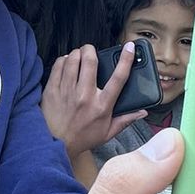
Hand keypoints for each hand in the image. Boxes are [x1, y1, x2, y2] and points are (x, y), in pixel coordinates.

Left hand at [41, 44, 147, 159]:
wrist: (54, 145)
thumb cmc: (81, 138)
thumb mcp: (107, 132)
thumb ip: (126, 120)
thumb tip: (142, 111)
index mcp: (102, 106)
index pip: (118, 78)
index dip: (126, 59)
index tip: (129, 47)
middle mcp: (85, 96)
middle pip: (91, 61)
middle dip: (92, 50)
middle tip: (91, 50)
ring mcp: (67, 91)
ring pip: (73, 60)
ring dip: (77, 53)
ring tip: (78, 56)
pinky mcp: (52, 90)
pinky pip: (58, 66)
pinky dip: (63, 60)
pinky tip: (66, 63)